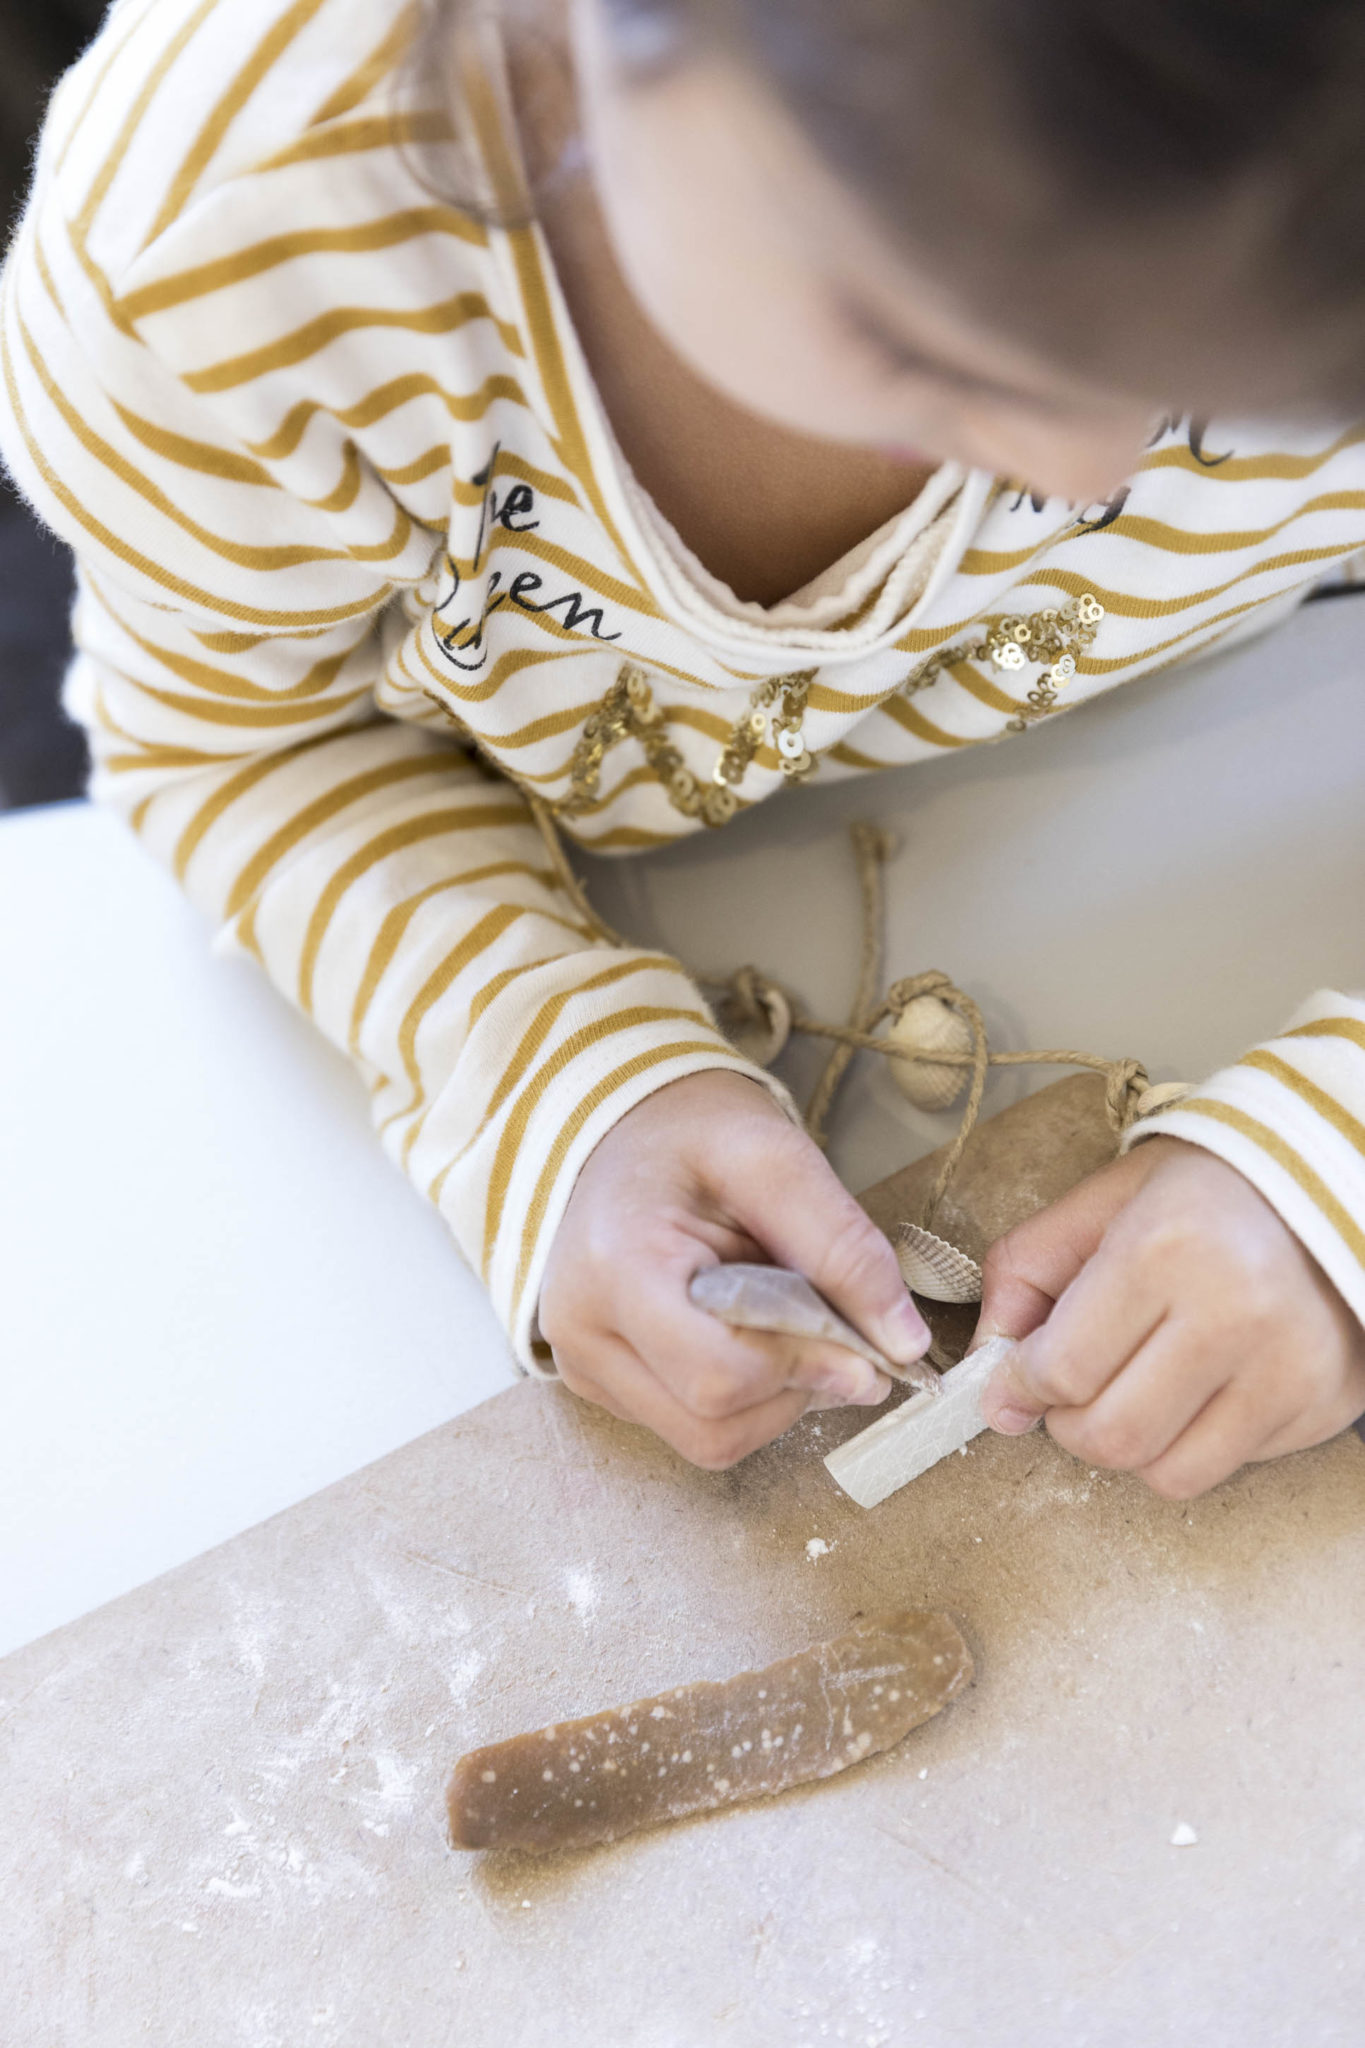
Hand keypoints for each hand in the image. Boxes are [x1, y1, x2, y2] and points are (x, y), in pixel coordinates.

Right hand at [539, 1071, 928, 1468]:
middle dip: (794, 1386)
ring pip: (706, 1440)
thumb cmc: (694, 1135)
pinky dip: (746, 1397)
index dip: (805, 1368)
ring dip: (775, 1398)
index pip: (717, 1375)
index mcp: (614, 1267)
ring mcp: (583, 1364)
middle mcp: (578, 1331)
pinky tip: (750, 1333)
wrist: (625, 1129)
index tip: (863, 1344)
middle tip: (827, 1323)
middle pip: (712, 1425)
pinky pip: (689, 1427)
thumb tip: (902, 1346)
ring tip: (784, 1320)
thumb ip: (842, 1248)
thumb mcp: (776, 1160)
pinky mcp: (598, 1382)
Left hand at [975, 1135, 1364, 1497]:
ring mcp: (1287, 1368)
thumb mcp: (1095, 1207)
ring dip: (1131, 1444)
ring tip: (1134, 1389)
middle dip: (1068, 1424)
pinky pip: (1227, 1467)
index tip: (1015, 1381)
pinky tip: (1198, 1386)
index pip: (1063, 1370)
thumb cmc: (1199, 1190)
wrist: (1325, 1185)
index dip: (1021, 1386)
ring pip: (1168, 1473)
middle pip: (1111, 1436)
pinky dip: (1193, 1441)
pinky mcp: (1322, 1405)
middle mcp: (1233, 1314)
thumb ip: (1022, 1280)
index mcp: (1163, 1250)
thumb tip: (990, 1385)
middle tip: (1072, 1389)